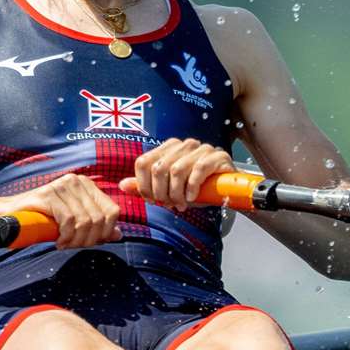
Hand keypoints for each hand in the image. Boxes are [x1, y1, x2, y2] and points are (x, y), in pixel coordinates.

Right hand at [0, 173, 120, 248]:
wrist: (11, 215)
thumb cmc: (43, 220)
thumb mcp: (74, 224)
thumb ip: (97, 228)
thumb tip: (119, 235)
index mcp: (87, 186)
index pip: (112, 210)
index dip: (106, 232)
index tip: (90, 243)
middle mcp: (77, 181)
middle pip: (100, 218)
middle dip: (89, 239)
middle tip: (74, 246)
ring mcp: (63, 185)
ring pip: (85, 221)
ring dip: (76, 240)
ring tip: (65, 244)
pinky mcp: (50, 193)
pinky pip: (68, 221)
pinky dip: (65, 236)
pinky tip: (57, 241)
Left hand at [120, 138, 234, 210]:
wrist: (227, 191)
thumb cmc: (197, 189)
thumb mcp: (168, 189)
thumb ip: (146, 186)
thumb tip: (122, 185)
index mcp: (168, 147)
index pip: (143, 162)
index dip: (144, 185)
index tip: (153, 200)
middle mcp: (183, 144)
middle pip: (158, 168)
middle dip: (161, 192)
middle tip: (169, 205)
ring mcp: (201, 148)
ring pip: (177, 170)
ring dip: (177, 193)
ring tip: (181, 204)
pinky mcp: (217, 156)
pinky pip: (198, 170)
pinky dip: (192, 188)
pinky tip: (193, 198)